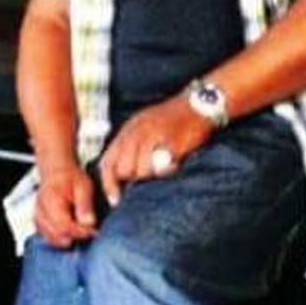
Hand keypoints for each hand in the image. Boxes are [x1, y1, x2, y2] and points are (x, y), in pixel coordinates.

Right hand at [34, 164, 97, 248]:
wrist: (57, 173)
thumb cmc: (70, 178)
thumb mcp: (84, 186)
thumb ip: (85, 205)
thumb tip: (89, 223)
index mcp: (51, 200)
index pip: (63, 225)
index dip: (80, 232)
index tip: (93, 230)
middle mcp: (41, 211)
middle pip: (57, 235)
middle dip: (75, 236)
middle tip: (90, 231)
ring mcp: (39, 218)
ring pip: (52, 239)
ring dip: (68, 239)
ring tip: (82, 231)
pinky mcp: (40, 223)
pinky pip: (49, 237)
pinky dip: (61, 238)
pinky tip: (72, 233)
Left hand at [98, 96, 212, 207]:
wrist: (197, 104)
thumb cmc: (171, 119)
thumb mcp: (143, 124)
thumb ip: (129, 145)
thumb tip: (121, 175)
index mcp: (128, 129)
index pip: (108, 162)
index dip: (109, 184)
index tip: (115, 200)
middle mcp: (136, 132)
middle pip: (123, 169)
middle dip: (134, 178)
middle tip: (151, 171)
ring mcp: (152, 137)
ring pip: (142, 171)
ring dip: (152, 174)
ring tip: (165, 164)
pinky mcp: (170, 143)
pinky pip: (161, 167)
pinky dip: (167, 170)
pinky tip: (175, 162)